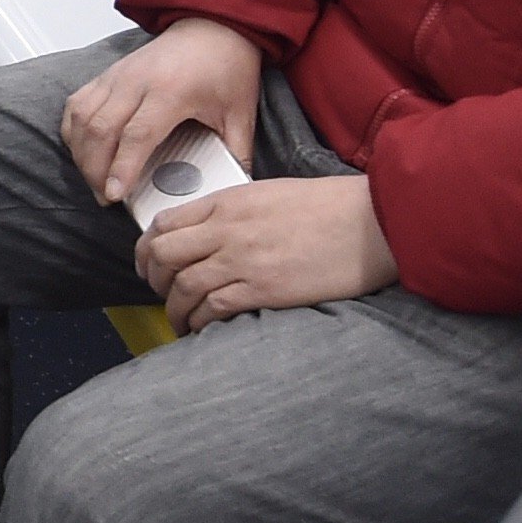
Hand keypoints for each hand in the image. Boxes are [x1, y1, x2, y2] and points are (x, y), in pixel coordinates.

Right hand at [62, 15, 265, 208]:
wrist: (214, 24)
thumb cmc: (226, 64)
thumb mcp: (241, 113)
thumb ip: (236, 153)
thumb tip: (229, 190)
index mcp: (171, 90)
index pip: (137, 135)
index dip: (122, 167)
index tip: (115, 194)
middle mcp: (137, 81)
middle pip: (101, 130)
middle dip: (96, 169)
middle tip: (105, 197)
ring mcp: (118, 75)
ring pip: (82, 117)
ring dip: (81, 153)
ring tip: (94, 179)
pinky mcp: (108, 74)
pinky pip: (77, 104)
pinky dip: (73, 130)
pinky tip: (83, 150)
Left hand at [137, 174, 395, 330]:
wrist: (373, 221)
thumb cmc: (331, 206)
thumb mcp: (271, 194)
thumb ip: (235, 211)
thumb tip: (211, 234)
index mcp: (229, 201)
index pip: (165, 222)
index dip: (148, 248)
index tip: (149, 263)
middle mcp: (228, 228)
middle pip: (163, 254)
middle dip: (153, 278)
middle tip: (159, 292)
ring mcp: (243, 259)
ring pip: (182, 286)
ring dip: (174, 308)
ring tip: (180, 320)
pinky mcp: (263, 288)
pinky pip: (213, 308)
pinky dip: (200, 321)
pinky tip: (202, 328)